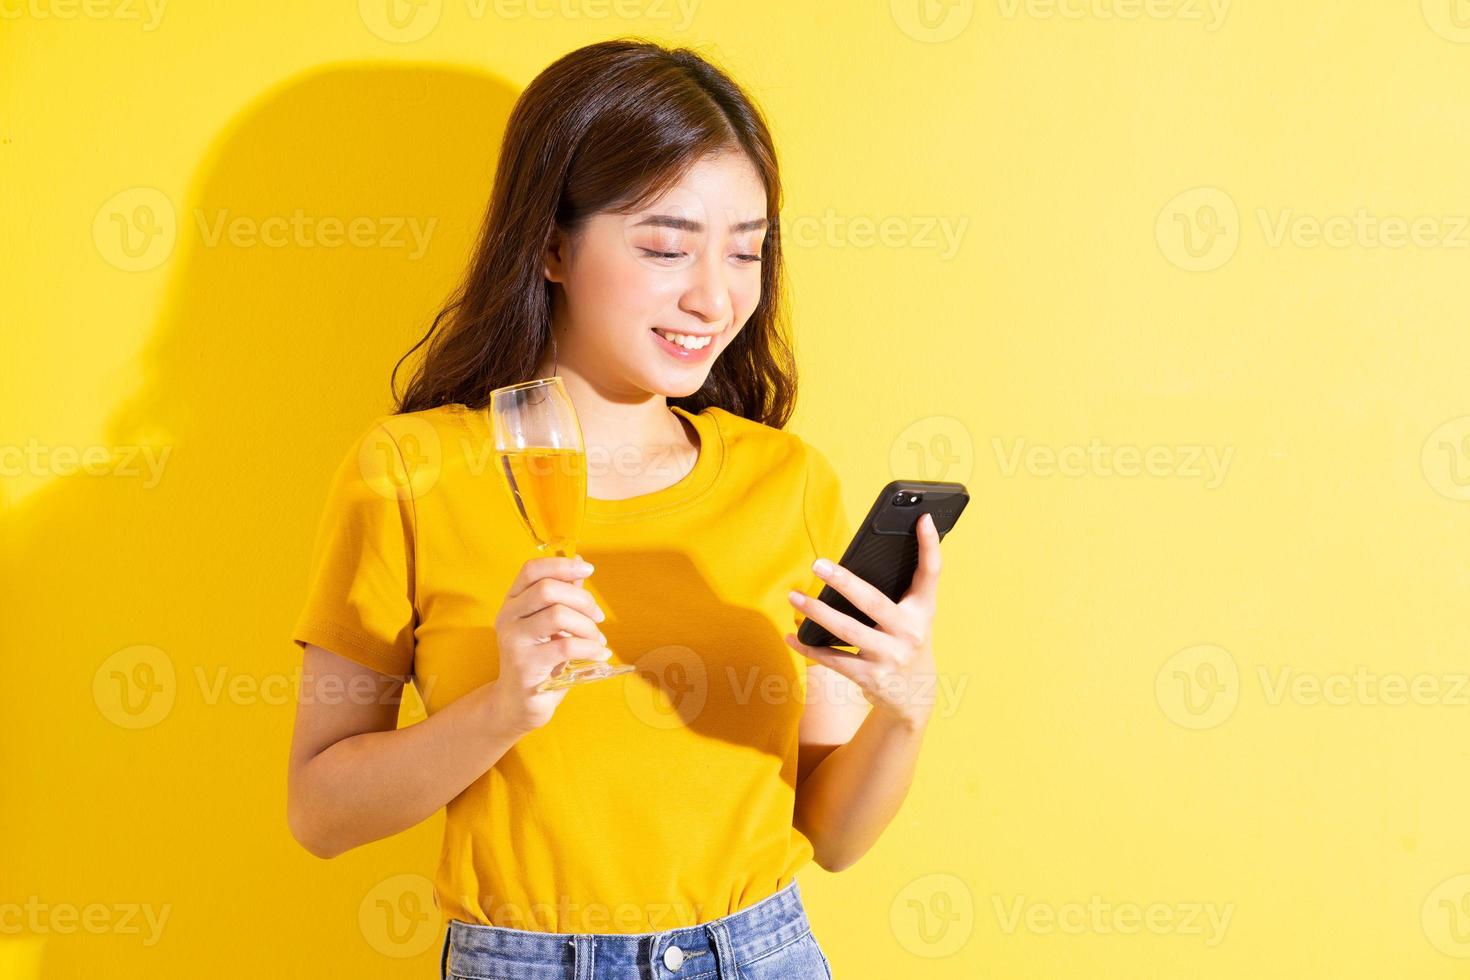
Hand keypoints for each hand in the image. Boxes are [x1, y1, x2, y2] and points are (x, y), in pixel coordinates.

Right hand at [488, 553, 611, 733]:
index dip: (562, 565)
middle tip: (597, 617)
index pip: (531, 570)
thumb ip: (562, 596)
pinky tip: (599, 654)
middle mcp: (508, 617)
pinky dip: (590, 648)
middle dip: (582, 600)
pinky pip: (565, 646)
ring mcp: (514, 641)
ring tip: (597, 640)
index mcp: (512, 602)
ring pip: (558, 615)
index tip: (588, 570)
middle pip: (547, 589)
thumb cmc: (539, 660)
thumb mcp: (549, 625)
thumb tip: (580, 565)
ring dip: (587, 626)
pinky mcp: (525, 665)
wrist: (517, 703)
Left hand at [785, 512, 942, 729]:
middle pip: (873, 602)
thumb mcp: (914, 619)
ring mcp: (890, 657)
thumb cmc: (906, 643)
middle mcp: (910, 633)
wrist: (915, 699)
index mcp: (923, 611)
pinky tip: (792, 636)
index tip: (923, 518)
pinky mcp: (871, 677)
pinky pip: (834, 659)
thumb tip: (856, 564)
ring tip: (794, 597)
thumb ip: (898, 594)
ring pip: (847, 630)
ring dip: (816, 613)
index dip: (929, 545)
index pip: (930, 573)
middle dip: (844, 582)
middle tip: (817, 564)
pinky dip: (810, 647)